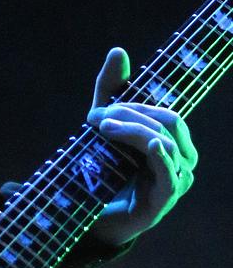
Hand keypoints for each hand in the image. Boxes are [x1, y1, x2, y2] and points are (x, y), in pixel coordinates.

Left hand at [86, 47, 197, 246]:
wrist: (87, 217)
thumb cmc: (102, 169)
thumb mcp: (103, 124)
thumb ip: (110, 90)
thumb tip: (119, 50)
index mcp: (173, 142)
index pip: (165, 112)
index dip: (134, 104)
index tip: (98, 109)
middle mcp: (181, 161)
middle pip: (167, 122)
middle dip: (131, 113)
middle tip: (96, 119)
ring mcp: (175, 181)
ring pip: (165, 142)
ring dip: (133, 130)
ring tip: (104, 129)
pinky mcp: (162, 202)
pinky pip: (171, 174)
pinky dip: (162, 156)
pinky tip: (151, 143)